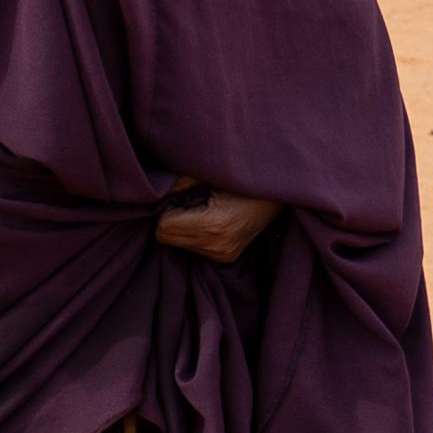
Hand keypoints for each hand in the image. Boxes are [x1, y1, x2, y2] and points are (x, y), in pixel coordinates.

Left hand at [152, 187, 282, 262]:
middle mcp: (217, 245)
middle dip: (168, 220)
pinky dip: (193, 235)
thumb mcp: (209, 175)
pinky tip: (206, 221)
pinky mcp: (226, 257)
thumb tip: (155, 190)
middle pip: (167, 238)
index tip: (173, 197)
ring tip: (197, 210)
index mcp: (213, 224)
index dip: (163, 209)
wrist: (276, 194)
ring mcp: (222, 254)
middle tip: (182, 203)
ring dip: (180, 229)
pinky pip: (193, 249)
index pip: (163, 227)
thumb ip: (179, 183)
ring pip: (178, 245)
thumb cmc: (241, 179)